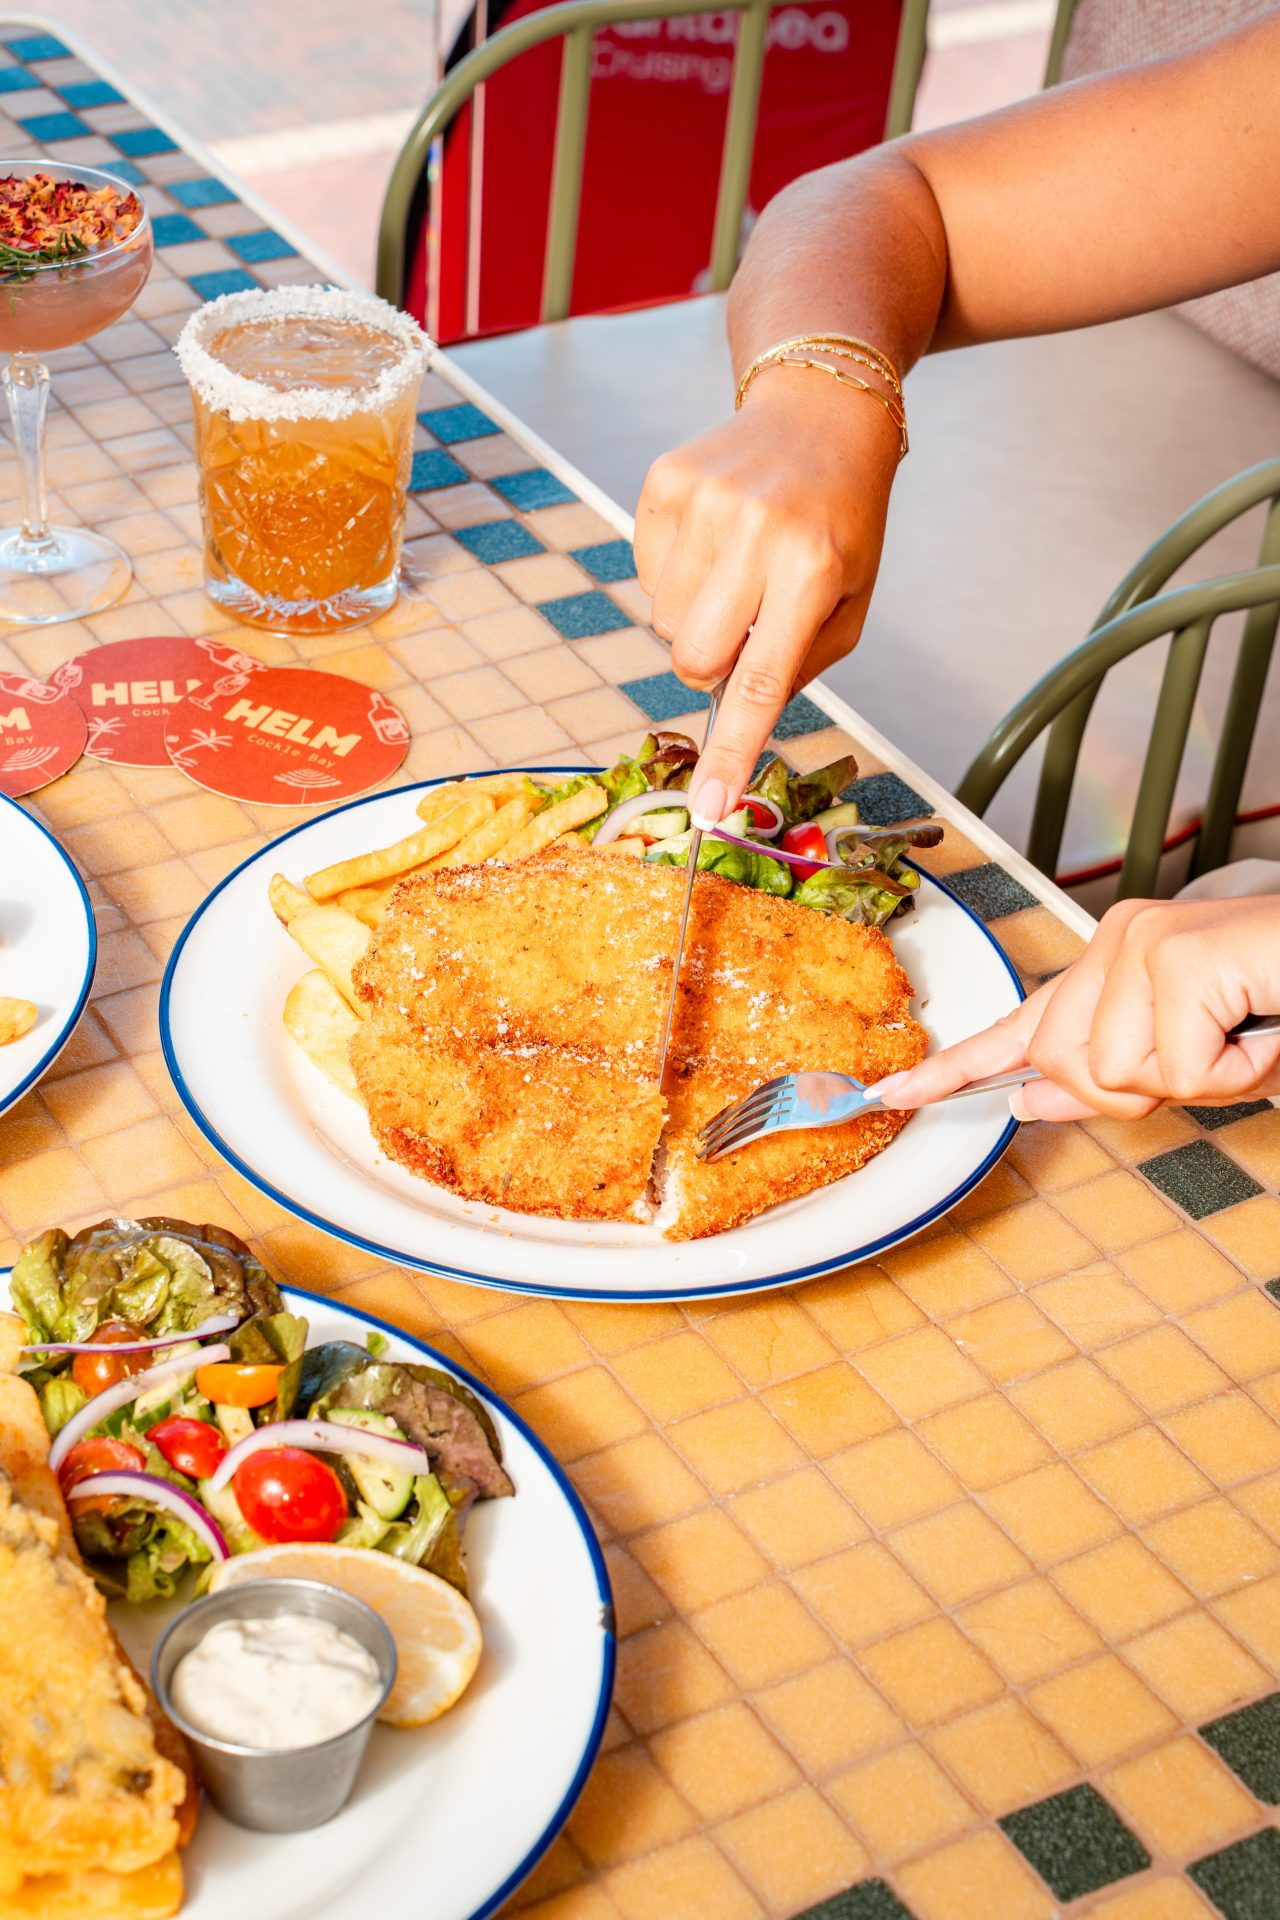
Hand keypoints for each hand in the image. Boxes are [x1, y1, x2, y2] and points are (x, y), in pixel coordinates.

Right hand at [634, 368, 900, 820]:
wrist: (819, 409)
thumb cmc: (841, 521)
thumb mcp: (852, 598)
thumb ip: (799, 663)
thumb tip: (734, 713)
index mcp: (811, 569)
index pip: (761, 680)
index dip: (731, 750)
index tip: (709, 807)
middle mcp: (755, 533)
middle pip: (693, 658)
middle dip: (711, 664)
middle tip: (746, 625)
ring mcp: (704, 503)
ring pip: (664, 620)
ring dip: (696, 613)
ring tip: (738, 565)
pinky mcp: (665, 482)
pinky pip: (646, 573)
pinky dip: (676, 573)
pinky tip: (714, 537)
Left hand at [875, 895, 1279, 1121]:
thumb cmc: (1279, 1003)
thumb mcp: (1195, 1056)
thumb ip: (1111, 1078)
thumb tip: (1029, 1100)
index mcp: (1113, 960)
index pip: (1017, 1026)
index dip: (951, 1068)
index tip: (891, 1095)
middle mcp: (1120, 939)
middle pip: (1069, 1071)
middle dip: (1140, 1094)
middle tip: (1211, 1061)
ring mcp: (1148, 942)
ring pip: (1120, 1075)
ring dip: (1198, 1084)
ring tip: (1244, 1038)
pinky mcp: (1183, 957)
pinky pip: (1179, 1068)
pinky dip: (1234, 1075)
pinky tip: (1261, 1032)